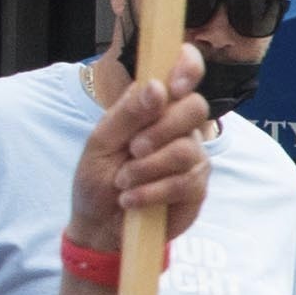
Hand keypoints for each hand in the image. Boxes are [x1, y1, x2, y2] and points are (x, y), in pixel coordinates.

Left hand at [60, 68, 214, 252]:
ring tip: (124, 182)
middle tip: (133, 149)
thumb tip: (157, 87)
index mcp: (155, 105)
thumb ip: (127, 113)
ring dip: (148, 168)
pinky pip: (186, 182)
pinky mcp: (197, 188)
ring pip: (187, 149)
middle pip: (195, 108)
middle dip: (161, 130)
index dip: (188, 67)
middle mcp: (179, 126)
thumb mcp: (100, 142)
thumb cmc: (98, 179)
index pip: (185, 68)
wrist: (99, 226)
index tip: (174, 87)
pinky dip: (153, 191)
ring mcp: (193, 157)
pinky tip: (132, 200)